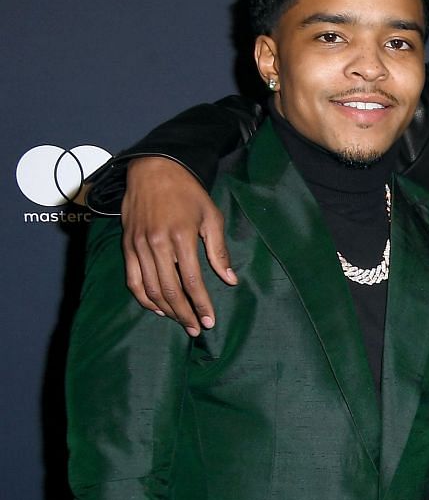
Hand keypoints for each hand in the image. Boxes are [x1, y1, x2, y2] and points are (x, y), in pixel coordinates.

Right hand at [122, 156, 234, 334]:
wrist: (153, 170)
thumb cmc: (188, 193)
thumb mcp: (211, 217)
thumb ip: (219, 251)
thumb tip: (230, 280)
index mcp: (181, 237)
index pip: (191, 281)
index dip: (201, 304)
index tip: (209, 321)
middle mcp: (157, 244)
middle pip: (170, 290)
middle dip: (184, 314)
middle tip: (195, 329)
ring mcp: (138, 246)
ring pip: (150, 289)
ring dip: (165, 310)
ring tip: (180, 321)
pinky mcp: (127, 245)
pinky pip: (132, 279)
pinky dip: (142, 297)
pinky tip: (155, 307)